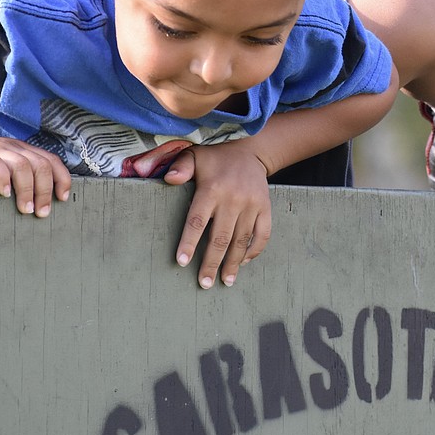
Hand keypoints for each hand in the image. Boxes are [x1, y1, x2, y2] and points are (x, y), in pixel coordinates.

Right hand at [0, 129, 71, 216]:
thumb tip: (39, 204)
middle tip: (41, 212)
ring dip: (28, 189)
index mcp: (22, 150)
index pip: (51, 160)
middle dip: (45, 190)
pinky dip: (4, 180)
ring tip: (25, 209)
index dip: (62, 178)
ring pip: (23, 165)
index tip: (62, 199)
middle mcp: (12, 147)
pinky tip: (4, 194)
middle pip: (40, 165)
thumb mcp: (2, 165)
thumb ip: (19, 176)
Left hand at [156, 141, 271, 288]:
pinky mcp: (265, 208)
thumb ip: (180, 167)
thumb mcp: (194, 156)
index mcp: (212, 189)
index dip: (189, 243)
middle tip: (204, 283)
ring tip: (226, 281)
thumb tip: (168, 180)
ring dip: (233, 263)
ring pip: (241, 240)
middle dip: (211, 263)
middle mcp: (233, 199)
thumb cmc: (215, 159)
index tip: (182, 262)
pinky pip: (262, 235)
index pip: (198, 220)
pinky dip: (253, 250)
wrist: (251, 151)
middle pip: (220, 237)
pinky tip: (243, 262)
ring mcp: (251, 204)